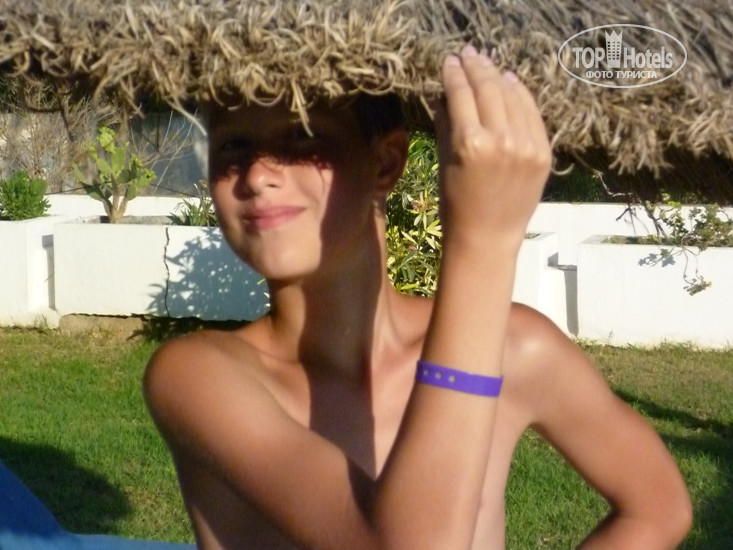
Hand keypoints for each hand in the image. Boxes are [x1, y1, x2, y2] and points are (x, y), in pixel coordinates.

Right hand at [435, 45, 551, 252]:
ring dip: (498, 76)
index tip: (449, 61)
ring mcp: (526, 146)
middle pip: (488, 89)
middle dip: (476, 67)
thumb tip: (445, 93)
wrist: (487, 238)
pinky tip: (510, 82)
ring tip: (487, 64)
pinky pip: (532, 114)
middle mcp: (501, 140)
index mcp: (469, 144)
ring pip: (512, 96)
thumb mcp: (444, 162)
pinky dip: (520, 95)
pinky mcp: (543, 153)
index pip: (461, 94)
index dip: (454, 73)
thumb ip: (445, 124)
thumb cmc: (456, 204)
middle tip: (468, 54)